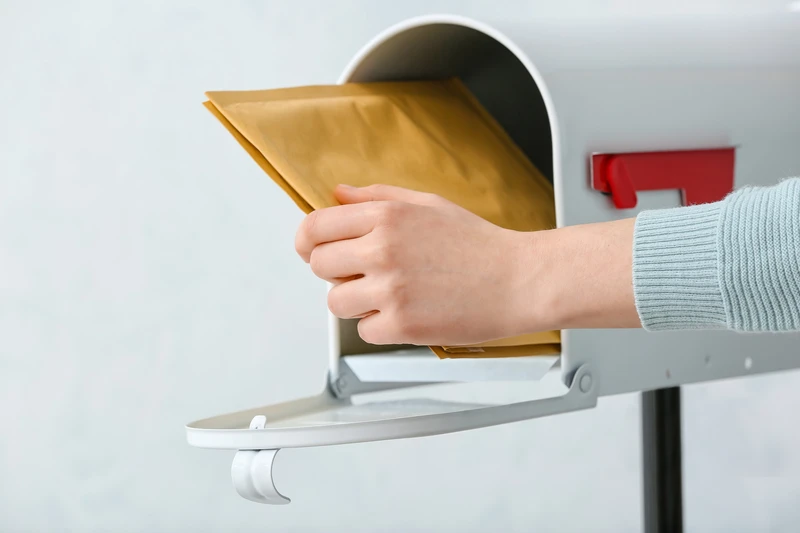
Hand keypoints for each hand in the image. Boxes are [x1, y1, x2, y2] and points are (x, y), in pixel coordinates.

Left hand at [295, 184, 640, 346]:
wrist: (520, 280)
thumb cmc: (479, 244)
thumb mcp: (427, 204)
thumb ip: (377, 197)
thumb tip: (338, 195)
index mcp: (386, 215)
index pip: (315, 227)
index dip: (309, 242)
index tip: (314, 250)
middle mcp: (382, 249)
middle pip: (319, 265)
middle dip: (336, 272)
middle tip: (364, 274)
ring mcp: (390, 289)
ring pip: (336, 302)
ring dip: (356, 302)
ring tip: (390, 295)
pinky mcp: (401, 325)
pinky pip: (364, 331)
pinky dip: (381, 327)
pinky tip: (408, 313)